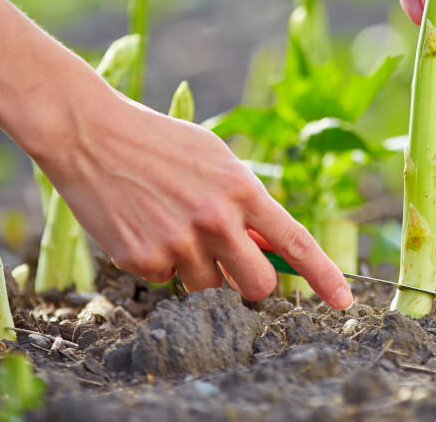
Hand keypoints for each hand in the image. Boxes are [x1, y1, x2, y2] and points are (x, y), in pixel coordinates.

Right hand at [34, 79, 353, 308]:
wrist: (91, 134)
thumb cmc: (159, 143)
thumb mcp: (214, 159)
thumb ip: (244, 202)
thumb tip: (268, 246)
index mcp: (241, 189)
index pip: (294, 242)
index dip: (322, 276)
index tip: (344, 300)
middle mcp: (215, 220)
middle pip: (256, 285)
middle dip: (251, 284)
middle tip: (234, 267)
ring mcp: (178, 243)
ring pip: (208, 287)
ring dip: (198, 268)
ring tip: (170, 224)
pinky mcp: (143, 260)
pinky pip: (167, 281)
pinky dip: (160, 263)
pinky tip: (142, 226)